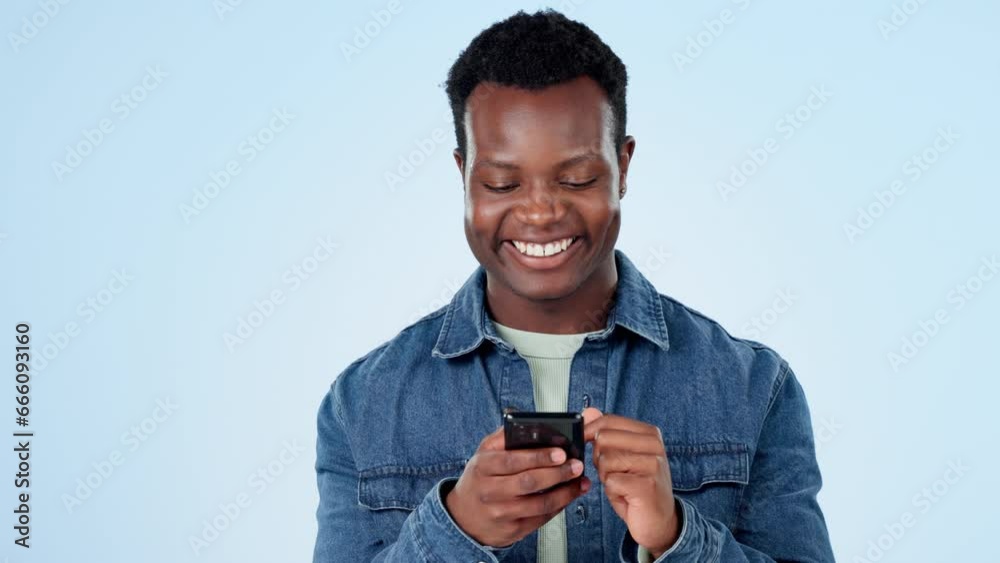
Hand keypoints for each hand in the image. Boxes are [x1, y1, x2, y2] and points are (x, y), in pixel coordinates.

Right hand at [444, 424, 591, 547]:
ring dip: (564, 492)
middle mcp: (490, 492)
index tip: (560, 452)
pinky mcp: (512, 531)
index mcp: (482, 467)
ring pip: (539, 504)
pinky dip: (559, 506)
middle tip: (576, 465)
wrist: (464, 517)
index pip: (512, 460)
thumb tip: (530, 424)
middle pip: (529, 482)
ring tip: (579, 481)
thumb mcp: (483, 454)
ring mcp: (501, 514)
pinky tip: (568, 496)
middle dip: (557, 473)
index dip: (538, 457)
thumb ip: (504, 437)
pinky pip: (541, 518)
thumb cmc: (479, 479)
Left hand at [582, 407, 679, 557]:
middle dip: (599, 459)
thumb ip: (605, 432)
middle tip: (613, 473)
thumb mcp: (621, 456)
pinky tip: (626, 496)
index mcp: (649, 434)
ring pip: (605, 461)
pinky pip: (610, 482)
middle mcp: (655, 446)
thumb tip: (588, 411)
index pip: (609, 421)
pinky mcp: (647, 486)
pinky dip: (612, 492)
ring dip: (606, 477)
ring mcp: (653, 465)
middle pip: (604, 439)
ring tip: (621, 485)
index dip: (589, 431)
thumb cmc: (638, 487)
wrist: (660, 521)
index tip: (584, 441)